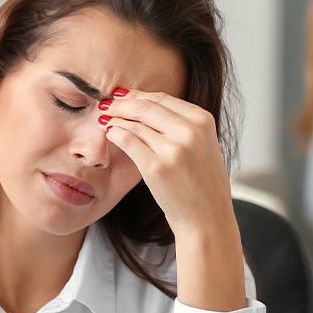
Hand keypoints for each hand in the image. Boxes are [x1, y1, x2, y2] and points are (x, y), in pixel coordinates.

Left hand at [100, 89, 232, 234]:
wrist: (207, 217)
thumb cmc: (203, 185)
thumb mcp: (203, 145)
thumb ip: (182, 125)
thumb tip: (147, 106)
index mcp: (202, 121)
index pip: (162, 98)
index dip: (137, 94)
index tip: (122, 95)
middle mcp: (189, 132)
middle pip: (145, 107)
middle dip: (121, 103)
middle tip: (106, 103)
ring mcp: (173, 150)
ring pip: (134, 124)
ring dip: (115, 118)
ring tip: (104, 118)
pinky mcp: (156, 168)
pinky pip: (128, 142)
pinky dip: (115, 134)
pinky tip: (109, 132)